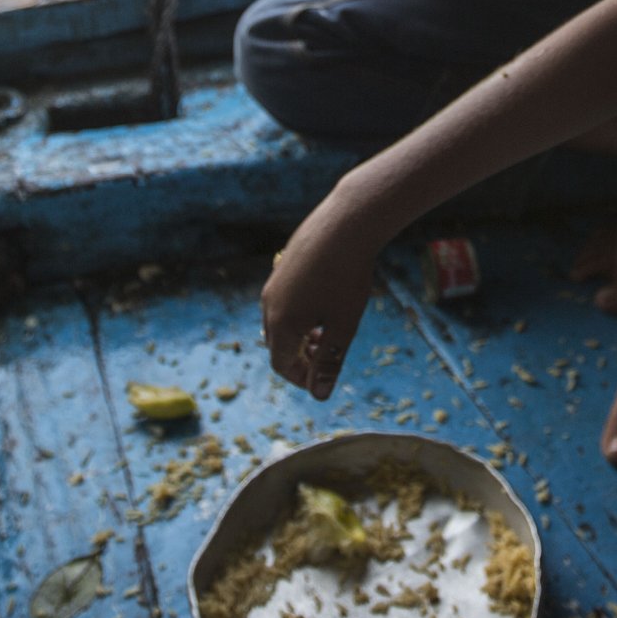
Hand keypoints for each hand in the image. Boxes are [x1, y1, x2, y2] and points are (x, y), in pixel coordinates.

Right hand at [260, 189, 383, 398]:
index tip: (325, 378)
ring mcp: (273, 283)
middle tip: (329, 356)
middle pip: (278, 345)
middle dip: (301, 357)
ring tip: (329, 330)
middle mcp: (269, 304)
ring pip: (280, 321)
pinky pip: (283, 300)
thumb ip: (329, 362)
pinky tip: (325, 302)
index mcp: (281, 324)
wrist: (346, 223)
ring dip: (300, 335)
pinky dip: (299, 312)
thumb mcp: (343, 326)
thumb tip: (319, 395)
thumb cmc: (347, 277)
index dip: (303, 378)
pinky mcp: (282, 266)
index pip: (282, 365)